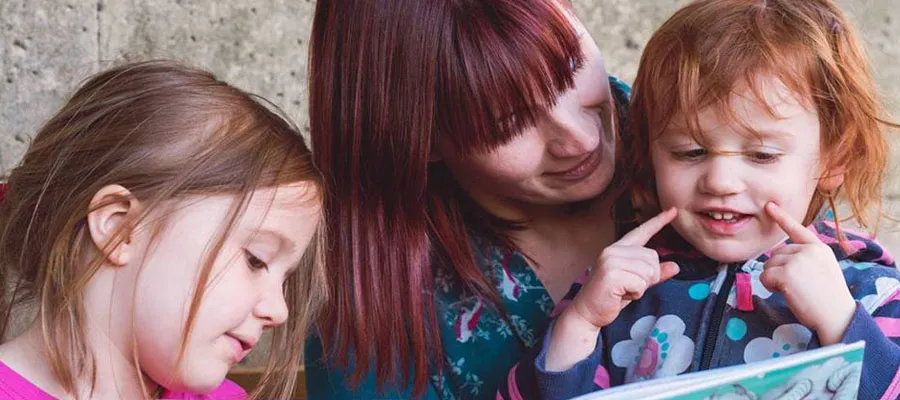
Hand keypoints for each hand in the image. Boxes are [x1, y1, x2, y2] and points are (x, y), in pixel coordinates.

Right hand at [565, 207, 679, 329]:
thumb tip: (675, 266)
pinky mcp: (611, 274)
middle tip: (630, 286)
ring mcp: (610, 260)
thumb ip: (654, 274)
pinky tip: (621, 295)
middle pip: (652, 257)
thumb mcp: (636, 283)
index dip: (659, 221)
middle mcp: (613, 250)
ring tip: (624, 290)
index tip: (673, 210)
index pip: (642, 232)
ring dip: (641, 287)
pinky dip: (636, 293)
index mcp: (618, 249)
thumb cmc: (611, 297)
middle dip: (648, 277)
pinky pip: (640, 284)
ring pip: (648, 271)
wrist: (587, 312)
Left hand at [760, 202, 855, 344]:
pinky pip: (764, 276)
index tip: (769, 205)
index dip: (781, 217)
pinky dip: (769, 286)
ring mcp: (797, 260)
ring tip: (794, 290)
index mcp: (819, 248)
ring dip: (774, 279)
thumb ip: (805, 258)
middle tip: (797, 286)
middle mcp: (808, 250)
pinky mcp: (786, 273)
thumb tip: (779, 255)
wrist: (836, 316)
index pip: (797, 230)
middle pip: (776, 254)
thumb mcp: (822, 269)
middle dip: (779, 270)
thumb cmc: (828, 298)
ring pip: (768, 265)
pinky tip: (786, 293)